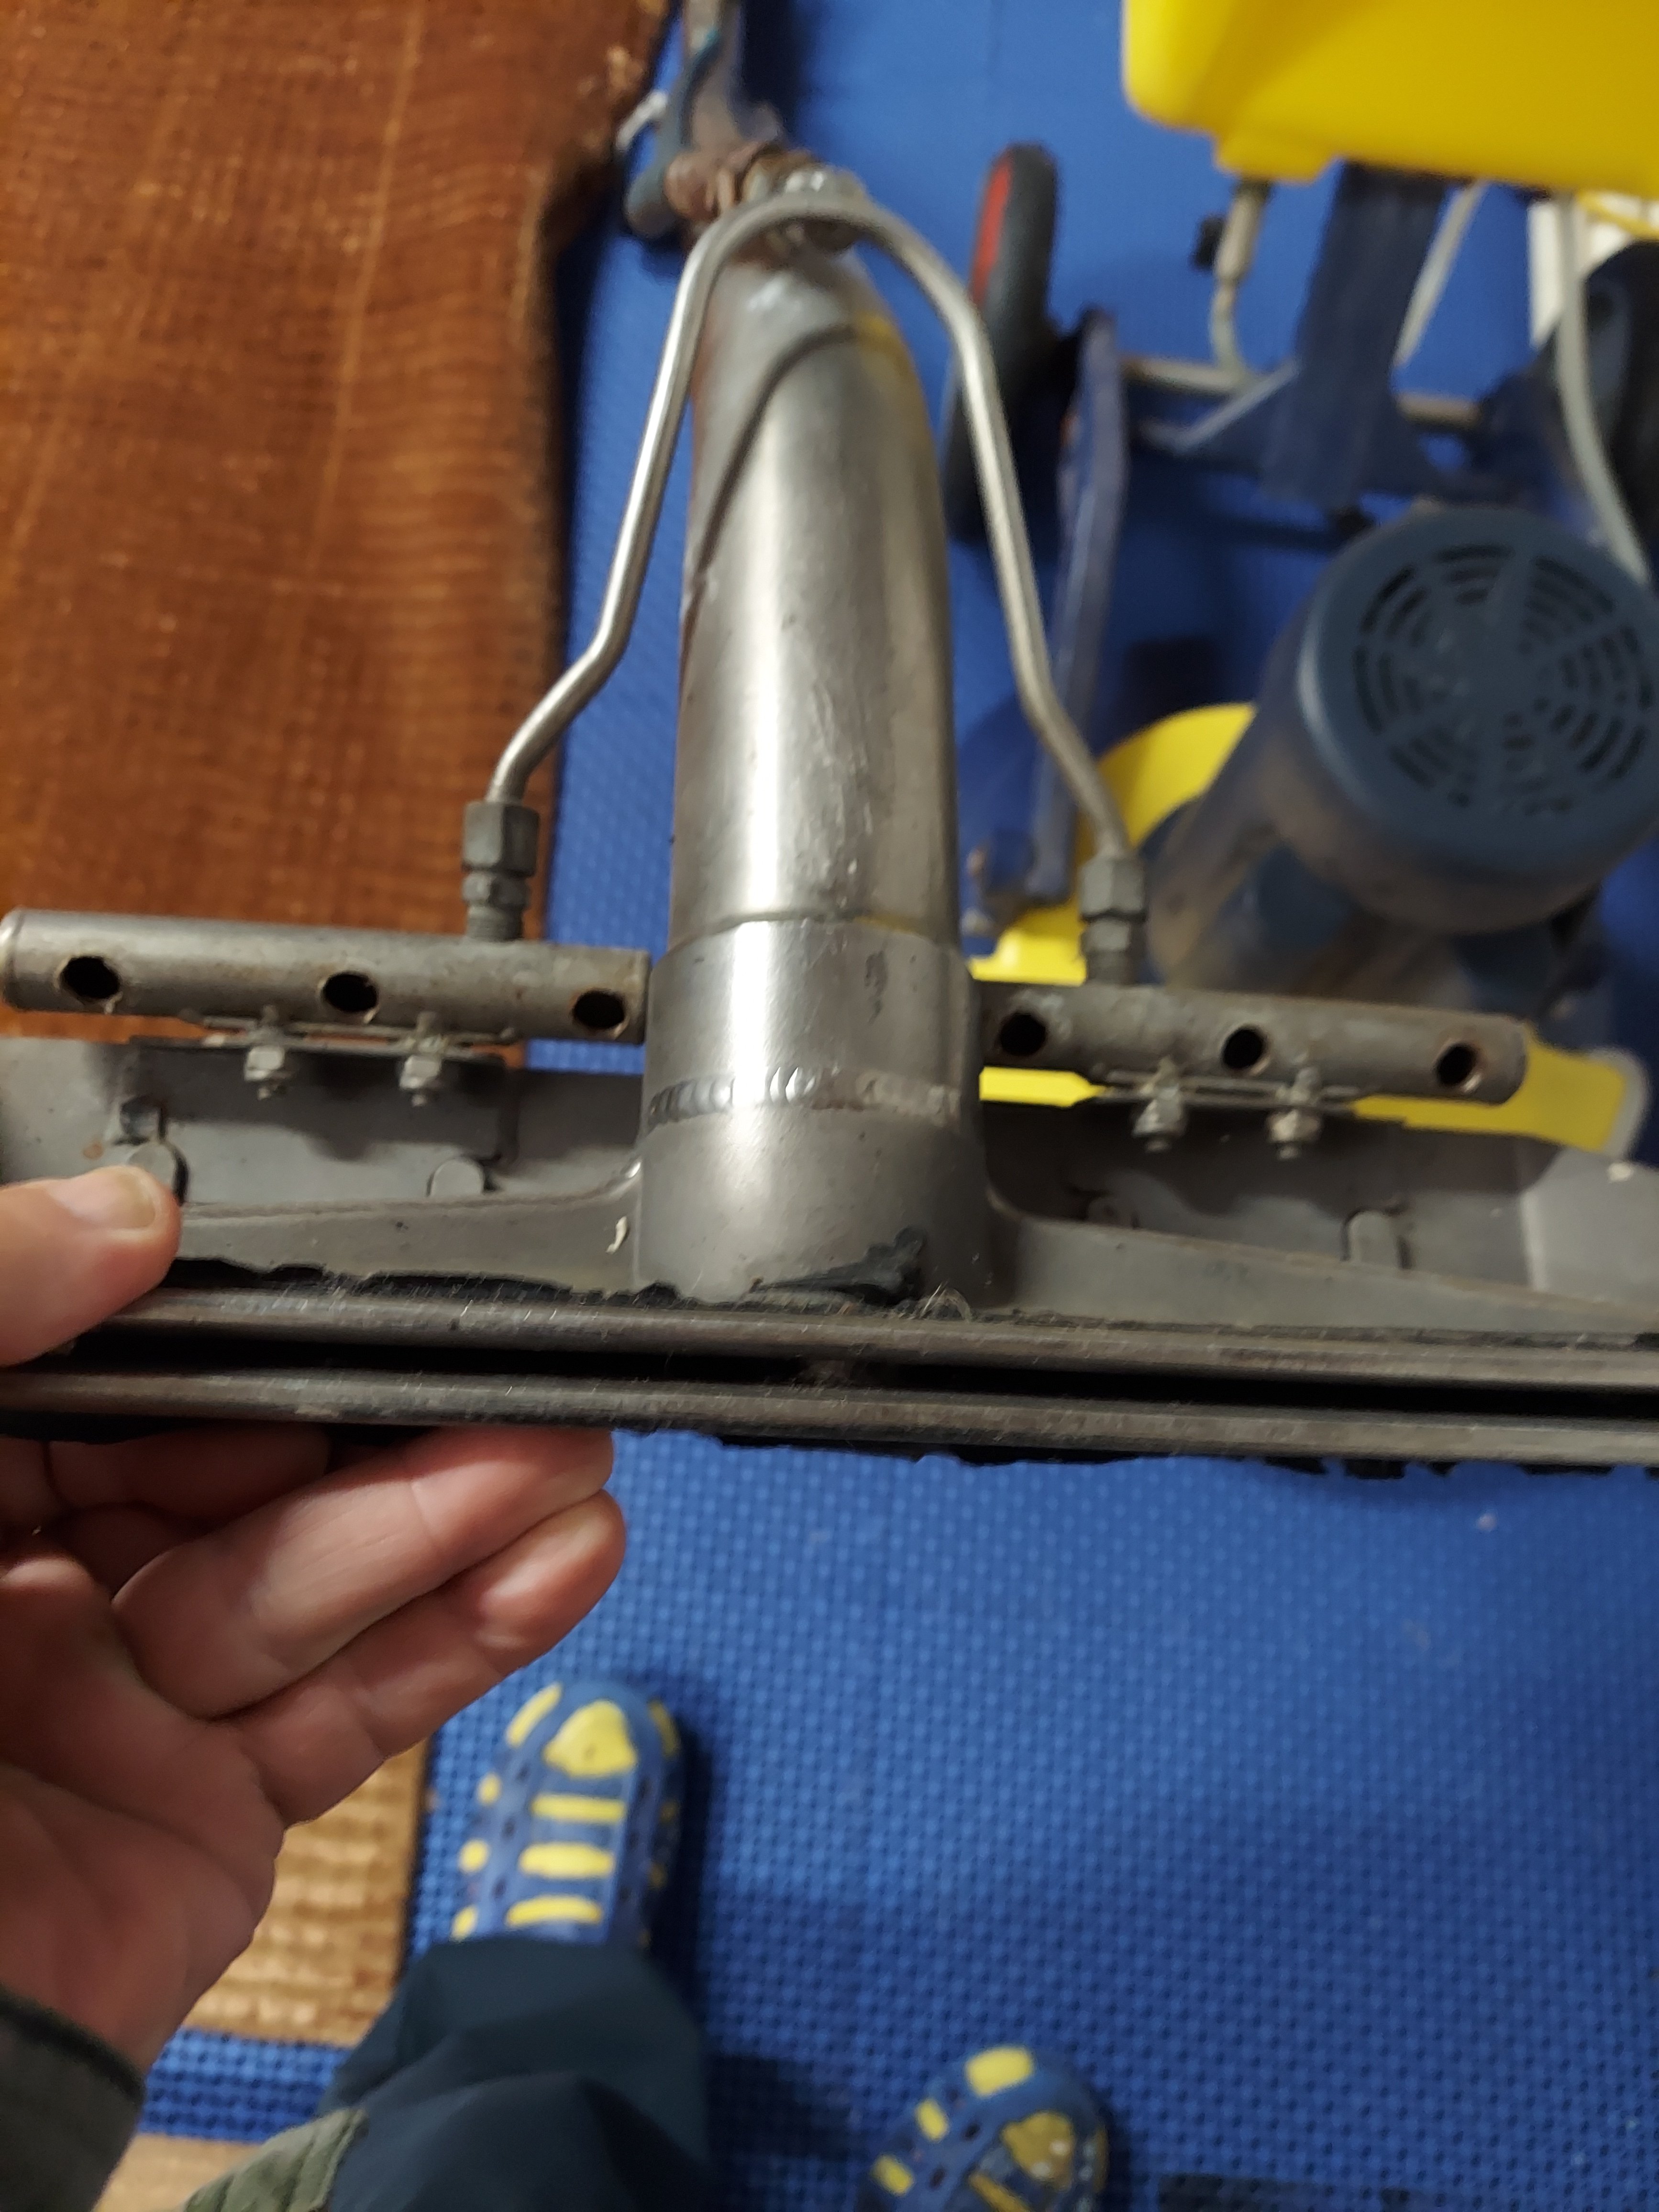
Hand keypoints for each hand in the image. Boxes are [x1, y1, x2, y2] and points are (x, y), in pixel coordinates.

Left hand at [0, 1167, 623, 2065]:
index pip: (112, 1386)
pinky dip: (462, 1641)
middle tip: (504, 1369)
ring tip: (571, 1453)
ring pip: (312, 1586)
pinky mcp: (205, 1818)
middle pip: (235, 1478)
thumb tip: (129, 1215)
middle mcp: (24, 1594)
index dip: (227, 1341)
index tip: (334, 1292)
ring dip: (453, 1518)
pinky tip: (560, 1562)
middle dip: (373, 1425)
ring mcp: (121, 1710)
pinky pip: (347, 1711)